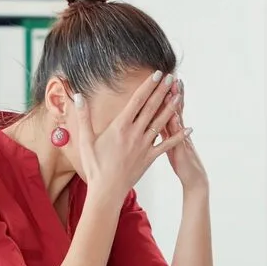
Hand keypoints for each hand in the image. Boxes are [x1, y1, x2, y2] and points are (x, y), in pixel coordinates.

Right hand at [74, 72, 188, 200]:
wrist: (106, 191)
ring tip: (180, 95)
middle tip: (172, 77)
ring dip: (171, 107)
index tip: (157, 74)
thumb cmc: (94, 166)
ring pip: (161, 123)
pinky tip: (189, 128)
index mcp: (120, 126)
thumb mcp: (85, 140)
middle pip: (152, 107)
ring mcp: (145, 145)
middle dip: (163, 91)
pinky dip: (178, 136)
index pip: (137, 100)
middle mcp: (135, 133)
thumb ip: (83, 116)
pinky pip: (167, 145)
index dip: (148, 86)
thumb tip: (77, 96)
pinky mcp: (150, 157)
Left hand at [161, 80, 207, 190]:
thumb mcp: (170, 142)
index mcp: (172, 128)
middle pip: (173, 107)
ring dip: (177, 104)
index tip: (162, 77)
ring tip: (175, 89)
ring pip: (177, 118)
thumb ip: (164, 129)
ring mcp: (181, 138)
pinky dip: (178, 127)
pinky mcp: (181, 150)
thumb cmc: (180, 160)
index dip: (165, 93)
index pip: (167, 106)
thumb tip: (153, 117)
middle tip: (171, 76)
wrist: (194, 178)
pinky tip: (175, 117)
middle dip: (172, 92)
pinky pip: (178, 137)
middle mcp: (178, 130)